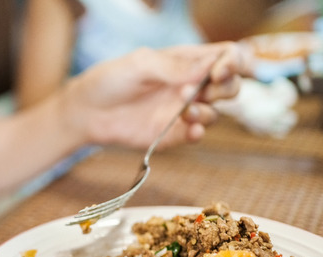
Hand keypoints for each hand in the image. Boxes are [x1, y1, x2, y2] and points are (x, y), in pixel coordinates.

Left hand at [64, 41, 253, 147]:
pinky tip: (190, 129)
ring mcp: (183, 111)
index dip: (235, 61)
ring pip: (217, 112)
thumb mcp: (140, 64)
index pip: (227, 55)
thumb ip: (174, 66)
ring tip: (184, 110)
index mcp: (186, 60)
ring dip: (207, 111)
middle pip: (230, 85)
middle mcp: (190, 85)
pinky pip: (198, 134)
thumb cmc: (110, 80)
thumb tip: (208, 69)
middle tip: (203, 90)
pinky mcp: (173, 134)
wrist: (87, 112)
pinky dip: (199, 132)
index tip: (221, 70)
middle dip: (226, 87)